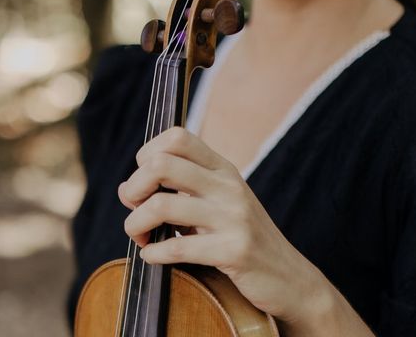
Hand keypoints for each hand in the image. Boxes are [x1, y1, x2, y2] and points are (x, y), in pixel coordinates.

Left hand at [117, 127, 333, 327]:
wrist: (291, 279)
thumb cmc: (241, 238)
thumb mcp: (215, 204)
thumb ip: (175, 191)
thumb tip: (125, 190)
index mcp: (222, 168)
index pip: (176, 136)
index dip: (148, 154)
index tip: (144, 180)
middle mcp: (228, 185)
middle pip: (161, 164)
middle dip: (134, 187)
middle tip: (134, 208)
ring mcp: (233, 217)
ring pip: (161, 205)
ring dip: (136, 225)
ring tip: (140, 237)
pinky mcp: (235, 251)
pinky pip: (178, 247)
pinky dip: (154, 254)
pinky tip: (152, 257)